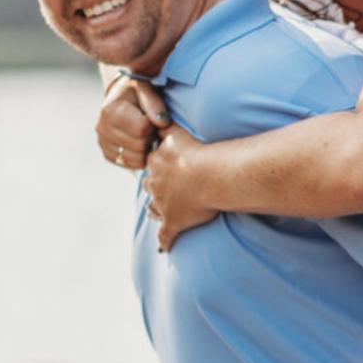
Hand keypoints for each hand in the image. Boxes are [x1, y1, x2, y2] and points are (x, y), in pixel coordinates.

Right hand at [97, 74, 169, 170]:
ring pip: (135, 158)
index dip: (153, 125)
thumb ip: (154, 104)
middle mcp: (102, 128)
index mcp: (111, 110)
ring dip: (145, 148)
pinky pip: (129, 164)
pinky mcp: (107, 154)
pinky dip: (139, 157)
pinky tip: (139, 143)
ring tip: (144, 134)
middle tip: (150, 127)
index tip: (152, 117)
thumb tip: (163, 123)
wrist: (121, 99)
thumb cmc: (136, 93)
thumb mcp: (146, 89)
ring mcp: (103, 143)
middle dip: (150, 137)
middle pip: (139, 145)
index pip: (141, 129)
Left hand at [144, 127, 220, 251]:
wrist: (211, 174)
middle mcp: (157, 182)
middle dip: (156, 187)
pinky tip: (165, 247)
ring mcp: (164, 203)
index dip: (159, 166)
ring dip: (157, 211)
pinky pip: (165, 234)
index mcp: (158, 162)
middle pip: (151, 185)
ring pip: (155, 208)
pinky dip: (165, 241)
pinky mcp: (174, 222)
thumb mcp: (180, 133)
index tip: (166, 168)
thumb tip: (161, 115)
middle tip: (164, 190)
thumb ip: (170, 125)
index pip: (154, 163)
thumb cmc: (201, 152)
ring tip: (159, 215)